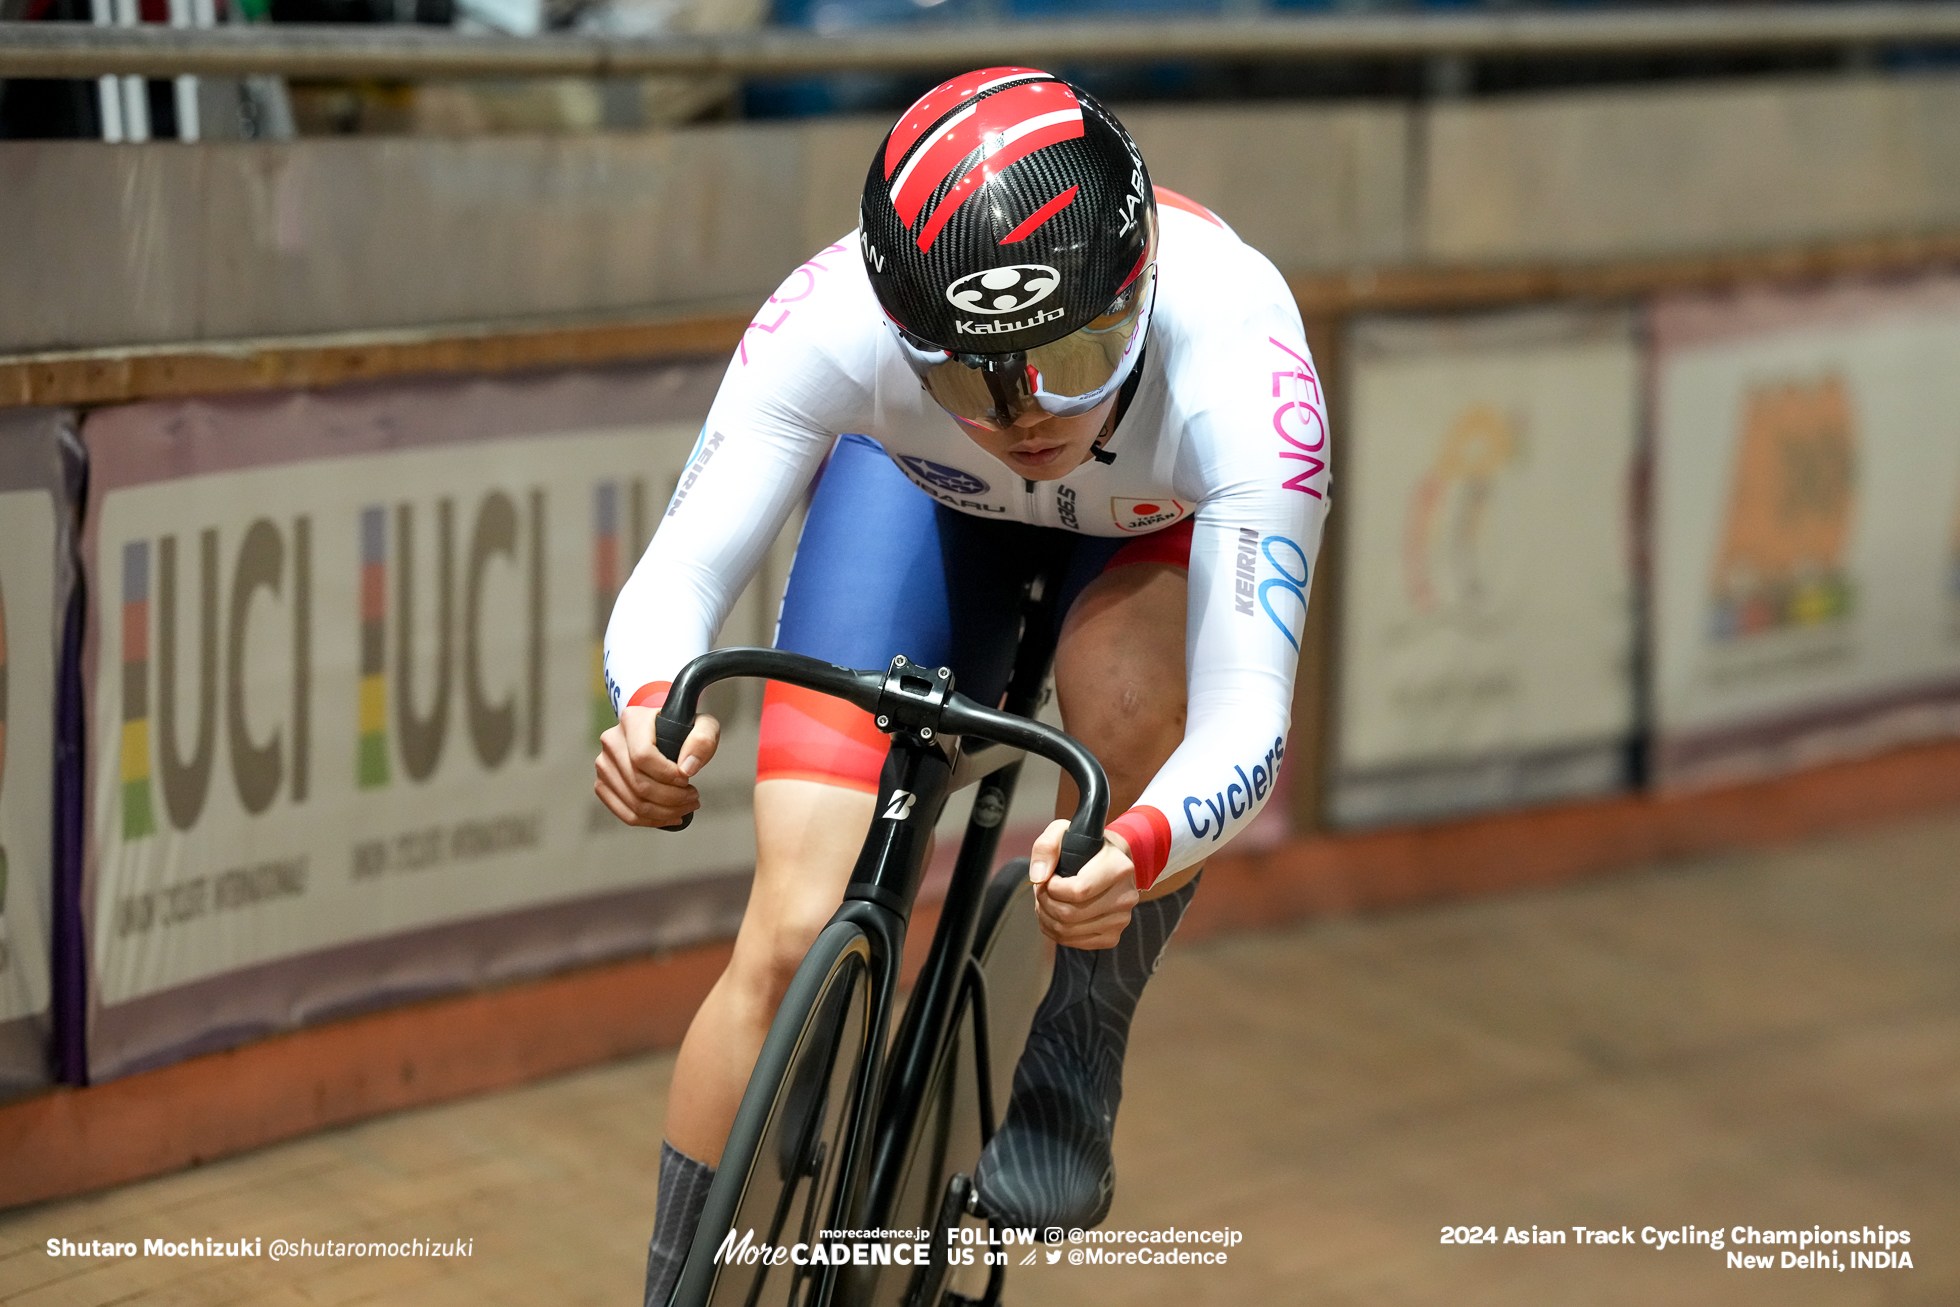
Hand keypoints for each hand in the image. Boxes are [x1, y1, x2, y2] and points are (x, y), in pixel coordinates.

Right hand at [594, 705, 720, 827]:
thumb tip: (687, 769)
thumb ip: (702, 740)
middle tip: (693, 797)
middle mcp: (612, 741)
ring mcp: (604, 765)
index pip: (643, 756)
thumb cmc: (683, 730)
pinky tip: (670, 816)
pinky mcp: (603, 785)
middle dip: (673, 798)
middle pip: (639, 783)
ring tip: (686, 806)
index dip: (668, 775)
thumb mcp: (703, 726)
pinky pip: (626, 813)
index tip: (687, 779)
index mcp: (632, 720)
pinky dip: (651, 820)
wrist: (663, 734)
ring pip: (634, 802)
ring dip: (665, 812)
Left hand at [1027, 819, 1138, 949]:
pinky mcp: (1112, 936)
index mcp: (1120, 868)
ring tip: (1047, 900)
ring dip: (1047, 917)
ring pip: (1068, 932)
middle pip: (1069, 915)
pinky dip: (1056, 931)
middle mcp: (1125, 896)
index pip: (1078, 891)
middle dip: (1045, 902)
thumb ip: (1046, 847)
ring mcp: (1121, 920)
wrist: (1112, 863)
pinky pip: (1074, 942)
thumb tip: (1039, 877)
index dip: (1053, 887)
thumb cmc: (1086, 847)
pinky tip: (1056, 914)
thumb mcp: (1063, 832)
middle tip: (1043, 890)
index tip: (1049, 878)